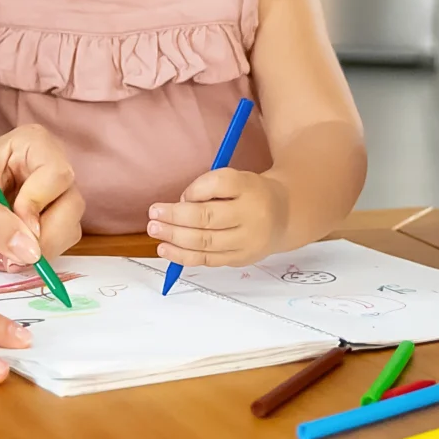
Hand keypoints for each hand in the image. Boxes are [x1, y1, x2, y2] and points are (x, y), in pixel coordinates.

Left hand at [0, 122, 84, 269]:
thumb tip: (31, 252)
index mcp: (31, 145)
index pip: (57, 174)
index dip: (38, 203)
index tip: (14, 221)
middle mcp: (47, 169)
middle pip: (71, 205)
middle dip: (42, 237)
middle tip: (7, 255)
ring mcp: (49, 200)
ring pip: (68, 229)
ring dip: (37, 253)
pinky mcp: (44, 227)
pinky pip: (57, 247)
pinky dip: (33, 260)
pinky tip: (5, 259)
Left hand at [147, 168, 288, 270]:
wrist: (284, 216)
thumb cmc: (250, 193)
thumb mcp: (236, 178)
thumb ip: (209, 186)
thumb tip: (179, 207)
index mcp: (250, 187)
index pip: (219, 184)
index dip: (195, 190)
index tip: (181, 195)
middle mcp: (251, 214)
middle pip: (208, 217)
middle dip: (176, 217)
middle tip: (153, 214)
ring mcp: (247, 241)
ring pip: (205, 242)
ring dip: (175, 238)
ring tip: (155, 230)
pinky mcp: (240, 259)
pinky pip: (207, 260)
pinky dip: (183, 256)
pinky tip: (165, 250)